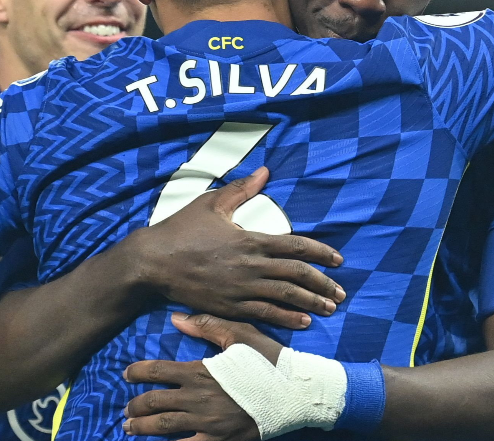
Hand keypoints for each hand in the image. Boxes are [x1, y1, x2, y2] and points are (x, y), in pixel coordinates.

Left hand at [123, 312, 283, 439]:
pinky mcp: (220, 440)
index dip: (136, 373)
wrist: (297, 391)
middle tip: (127, 409)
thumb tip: (175, 318)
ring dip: (143, 428)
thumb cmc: (270, 360)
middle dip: (135, 407)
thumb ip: (207, 325)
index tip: (126, 374)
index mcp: (200, 370)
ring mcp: (208, 423)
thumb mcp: (241, 334)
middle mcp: (198, 398)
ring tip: (131, 428)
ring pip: (164, 428)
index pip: (157, 371)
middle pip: (155, 403)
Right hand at [129, 168, 344, 329]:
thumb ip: (242, 189)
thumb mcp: (211, 203)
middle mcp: (251, 266)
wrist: (153, 262)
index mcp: (250, 240)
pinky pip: (264, 315)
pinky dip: (286, 318)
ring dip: (311, 304)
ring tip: (330, 308)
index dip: (320, 253)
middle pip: (297, 275)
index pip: (295, 246)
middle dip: (323, 284)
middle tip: (340, 292)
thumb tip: (265, 171)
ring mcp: (241, 289)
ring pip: (285, 298)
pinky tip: (303, 322)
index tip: (338, 259)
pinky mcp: (229, 307)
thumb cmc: (181, 230)